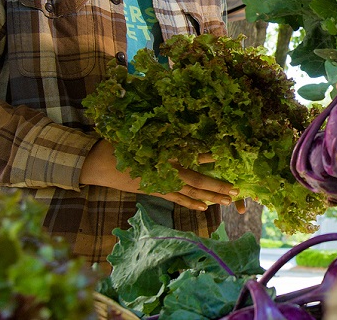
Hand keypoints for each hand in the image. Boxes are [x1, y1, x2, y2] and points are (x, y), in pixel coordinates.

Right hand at [80, 144, 242, 211]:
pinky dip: (190, 202)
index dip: (211, 158)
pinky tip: (203, 207)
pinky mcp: (156, 190)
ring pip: (190, 192)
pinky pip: (177, 199)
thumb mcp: (145, 136)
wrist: (100, 163)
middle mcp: (166, 172)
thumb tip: (186, 128)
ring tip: (227, 201)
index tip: (228, 158)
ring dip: (209, 197)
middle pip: (197, 181)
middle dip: (217, 186)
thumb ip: (166, 135)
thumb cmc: (122, 144)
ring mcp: (161, 183)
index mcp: (164, 155)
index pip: (193, 157)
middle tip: (236, 190)